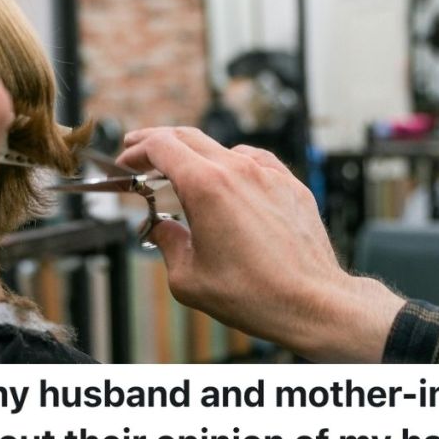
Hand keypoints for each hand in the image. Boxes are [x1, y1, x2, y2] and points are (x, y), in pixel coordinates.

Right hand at [117, 127, 405, 362]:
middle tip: (140, 154)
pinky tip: (227, 182)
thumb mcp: (187, 278)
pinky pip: (254, 163)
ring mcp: (269, 175)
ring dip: (195, 157)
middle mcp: (238, 170)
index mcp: (206, 186)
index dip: (137, 150)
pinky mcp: (290, 186)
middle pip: (188, 137)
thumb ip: (166, 243)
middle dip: (157, 143)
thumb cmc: (253, 294)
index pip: (162, 146)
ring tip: (182, 176)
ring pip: (222, 149)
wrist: (312, 302)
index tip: (126, 162)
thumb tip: (161, 228)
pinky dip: (231, 166)